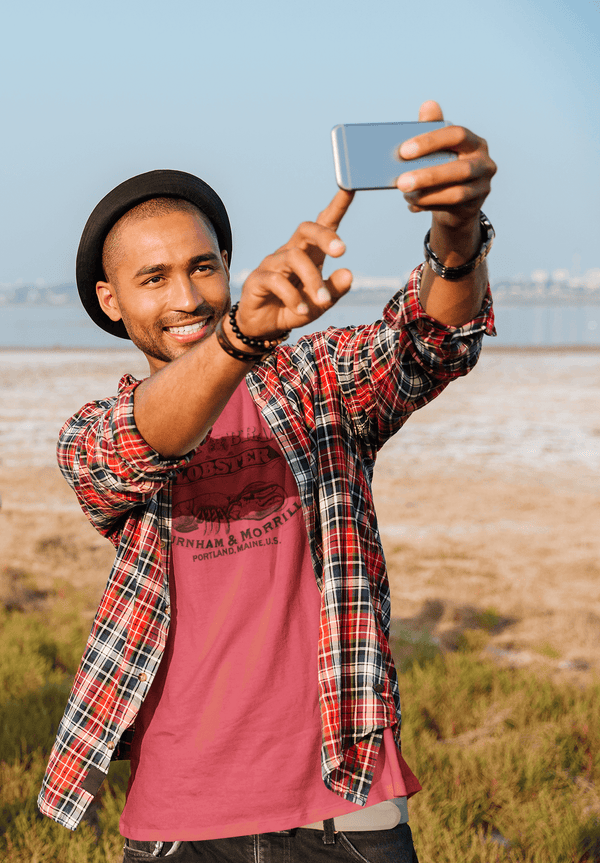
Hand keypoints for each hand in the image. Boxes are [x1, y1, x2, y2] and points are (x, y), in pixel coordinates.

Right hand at [233, 190, 354, 338]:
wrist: (264, 326)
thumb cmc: (295, 308)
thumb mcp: (320, 303)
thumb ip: (334, 290)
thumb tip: (348, 274)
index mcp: (310, 253)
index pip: (323, 224)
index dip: (337, 206)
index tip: (350, 188)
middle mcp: (291, 252)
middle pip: (305, 230)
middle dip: (325, 236)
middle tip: (341, 251)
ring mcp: (272, 263)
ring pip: (294, 258)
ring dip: (312, 281)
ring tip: (321, 302)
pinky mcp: (258, 278)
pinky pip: (277, 281)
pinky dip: (293, 297)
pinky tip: (301, 310)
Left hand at [396, 101, 495, 231]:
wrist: (456, 200)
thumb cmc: (443, 165)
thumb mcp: (437, 147)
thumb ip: (431, 128)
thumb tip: (428, 104)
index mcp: (474, 142)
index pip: (457, 135)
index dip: (431, 141)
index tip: (403, 151)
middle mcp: (484, 163)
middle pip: (459, 169)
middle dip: (428, 176)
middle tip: (400, 182)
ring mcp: (483, 186)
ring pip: (456, 193)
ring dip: (427, 195)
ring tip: (405, 194)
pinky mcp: (475, 206)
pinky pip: (451, 208)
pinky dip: (428, 205)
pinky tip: (412, 204)